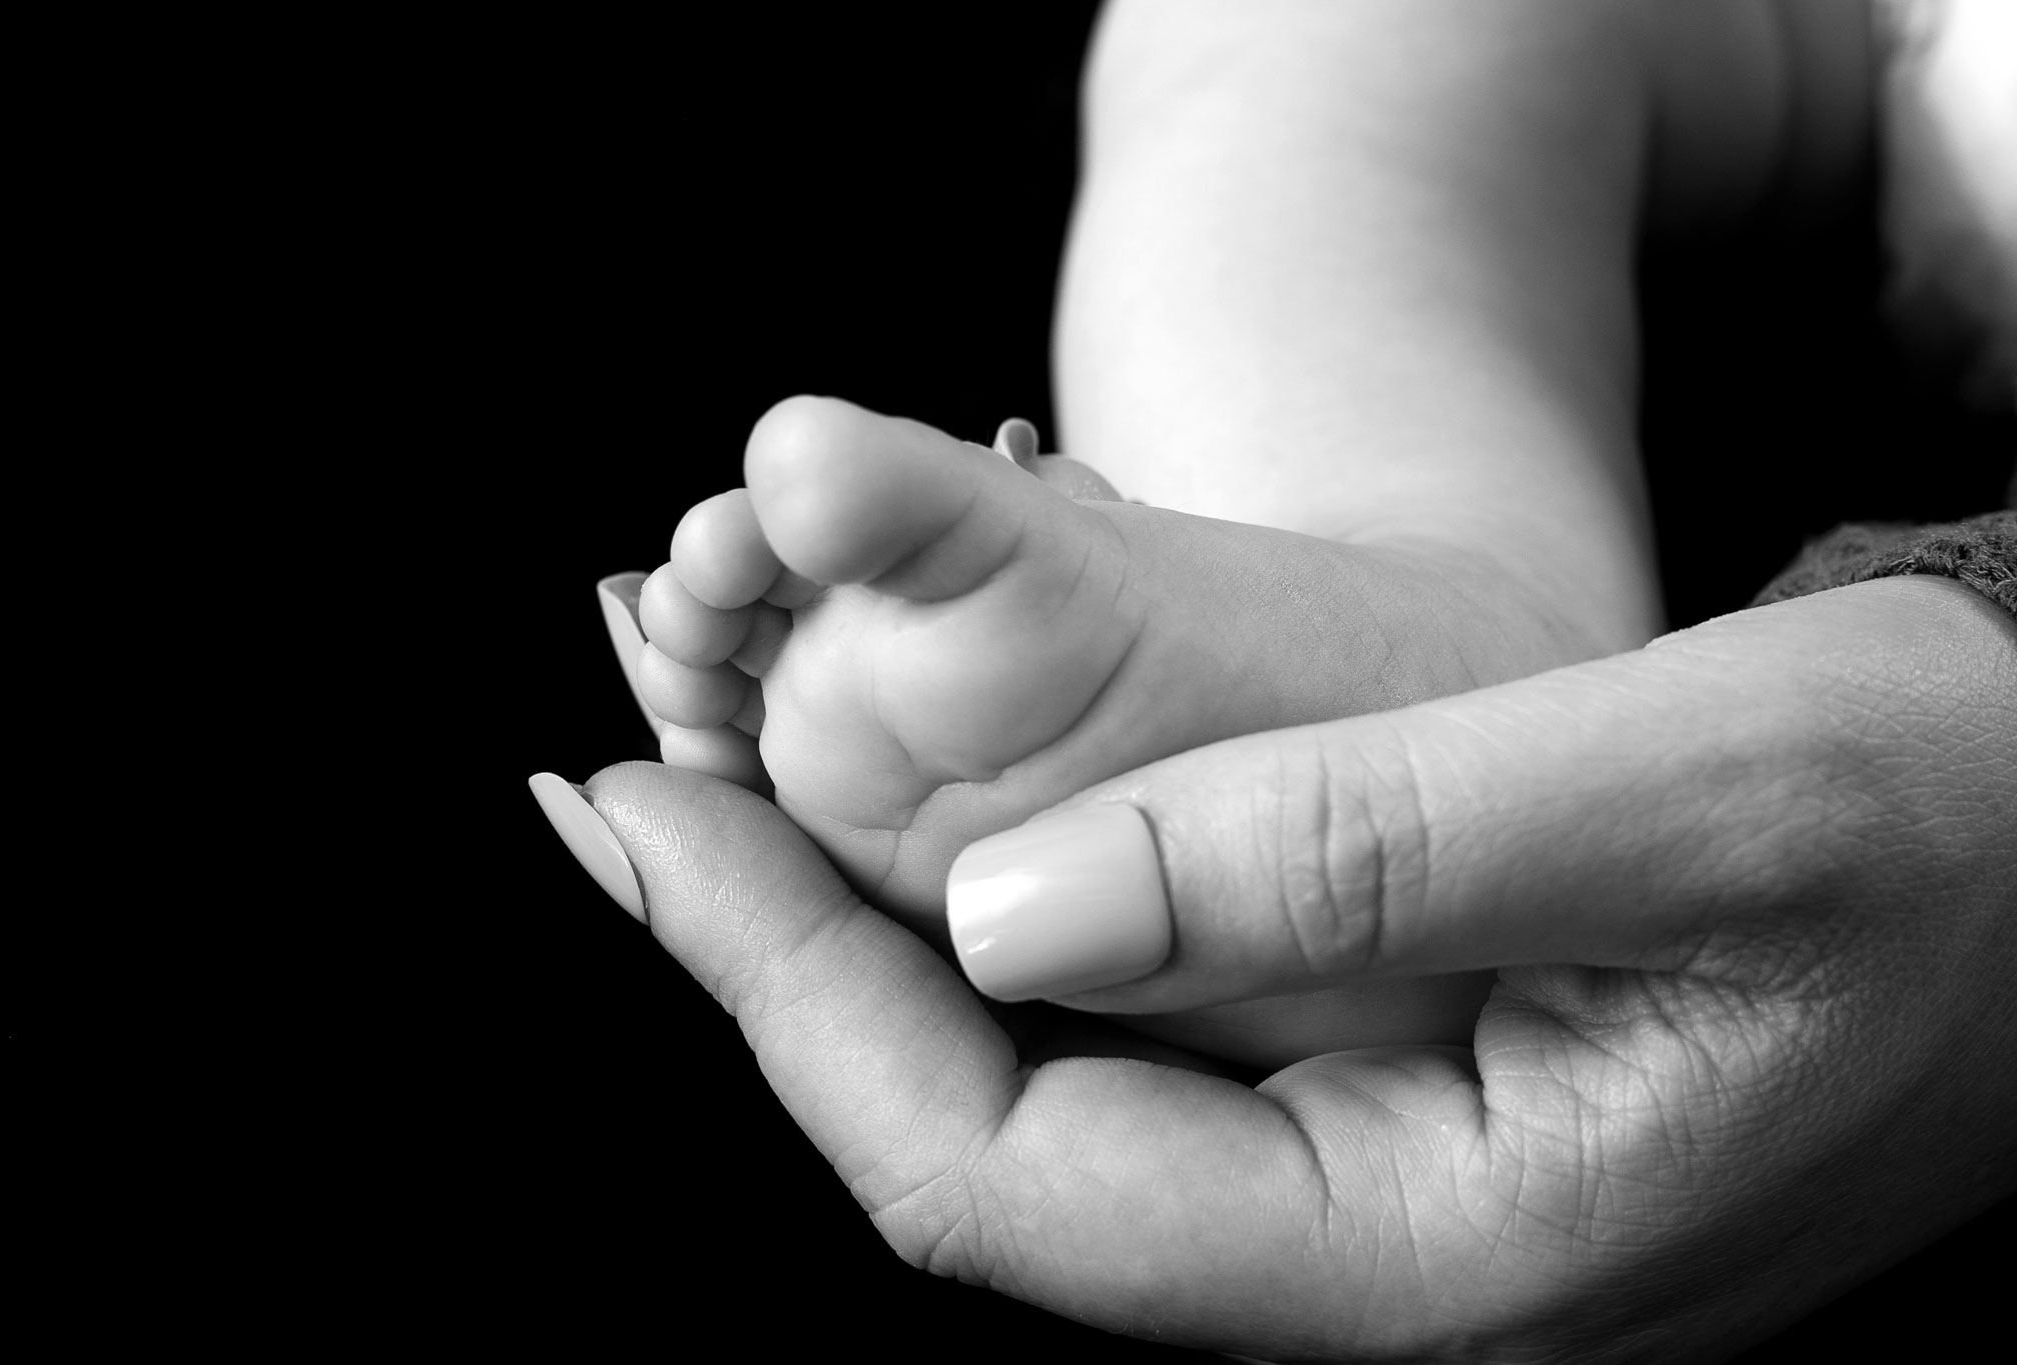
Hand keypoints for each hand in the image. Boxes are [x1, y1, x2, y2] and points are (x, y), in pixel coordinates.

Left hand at [555, 576, 2015, 1359]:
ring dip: (866, 964)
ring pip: (1049, 1111)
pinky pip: (1141, 1057)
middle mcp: (1383, 1264)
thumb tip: (1011, 909)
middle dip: (782, 987)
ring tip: (716, 815)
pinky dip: (1002, 943)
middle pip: (990, 1164)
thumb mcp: (1703, 790)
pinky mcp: (1394, 1114)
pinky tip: (923, 849)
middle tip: (624, 803)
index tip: (650, 827)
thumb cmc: (1957, 835)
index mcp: (1448, 1252)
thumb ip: (1364, 854)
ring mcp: (1382, 1197)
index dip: (794, 1011)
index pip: (1015, 1185)